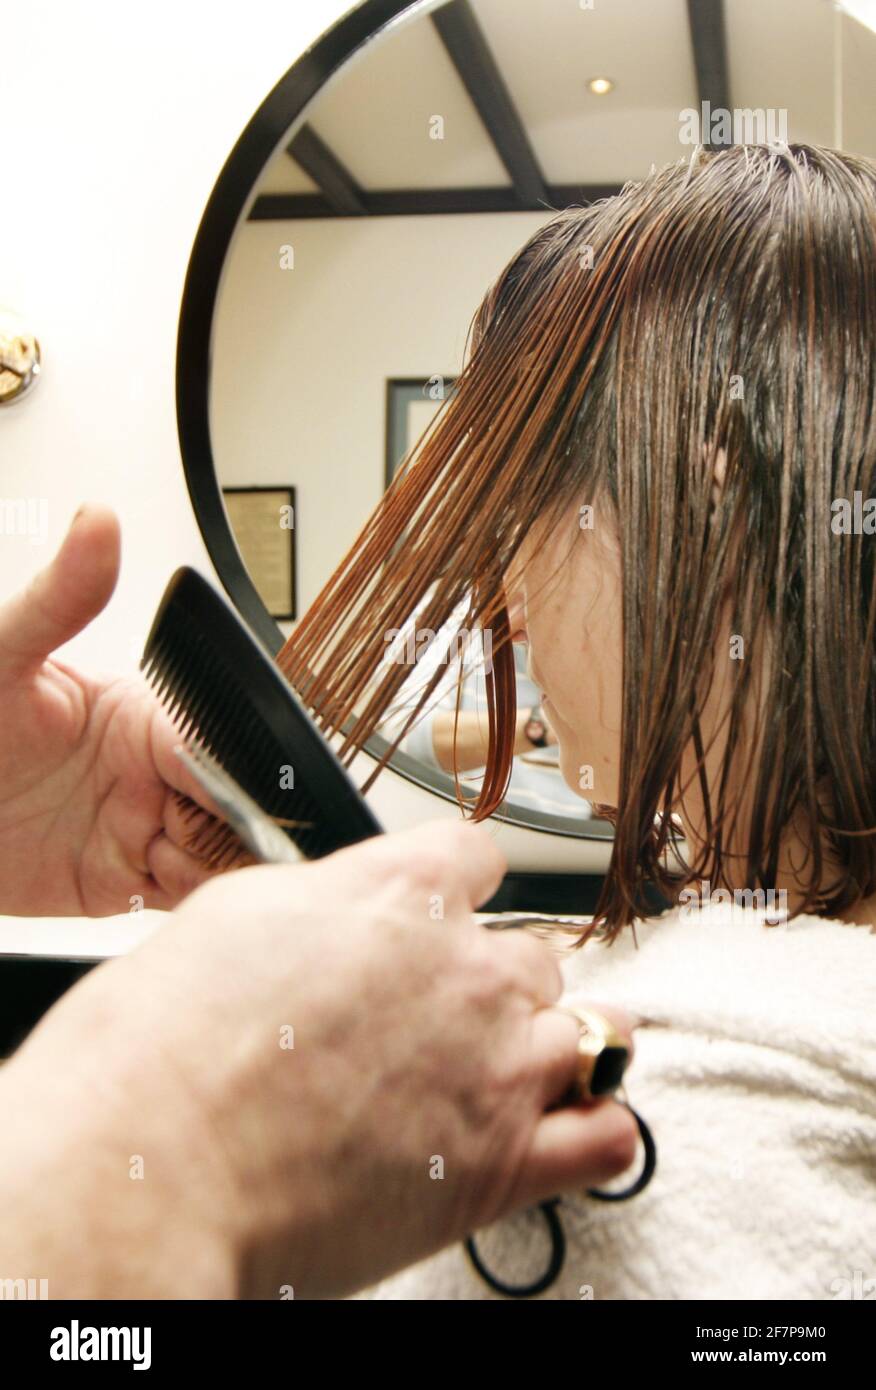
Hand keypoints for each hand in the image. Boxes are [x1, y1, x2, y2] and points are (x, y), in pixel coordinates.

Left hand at [0, 503, 215, 914]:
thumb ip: (55, 599)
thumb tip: (97, 522)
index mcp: (140, 717)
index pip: (211, 746)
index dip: (223, 772)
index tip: (213, 792)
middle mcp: (151, 772)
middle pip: (228, 803)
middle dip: (229, 825)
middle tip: (188, 833)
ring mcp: (139, 827)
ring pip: (216, 853)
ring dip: (211, 865)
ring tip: (167, 860)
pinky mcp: (122, 880)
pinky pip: (182, 893)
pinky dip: (192, 897)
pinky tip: (165, 886)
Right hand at [0, 819, 637, 1298]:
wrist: (145, 1167)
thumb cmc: (159, 1052)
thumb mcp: (232, 917)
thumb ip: (321, 906)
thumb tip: (341, 913)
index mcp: (401, 892)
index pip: (478, 857)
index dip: (457, 889)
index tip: (446, 914)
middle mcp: (464, 967)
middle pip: (531, 952)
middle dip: (491, 983)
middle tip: (436, 1023)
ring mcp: (496, 1063)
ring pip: (587, 1028)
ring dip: (550, 1047)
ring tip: (505, 1074)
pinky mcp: (505, 1162)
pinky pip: (608, 1132)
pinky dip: (593, 1130)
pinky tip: (558, 1131)